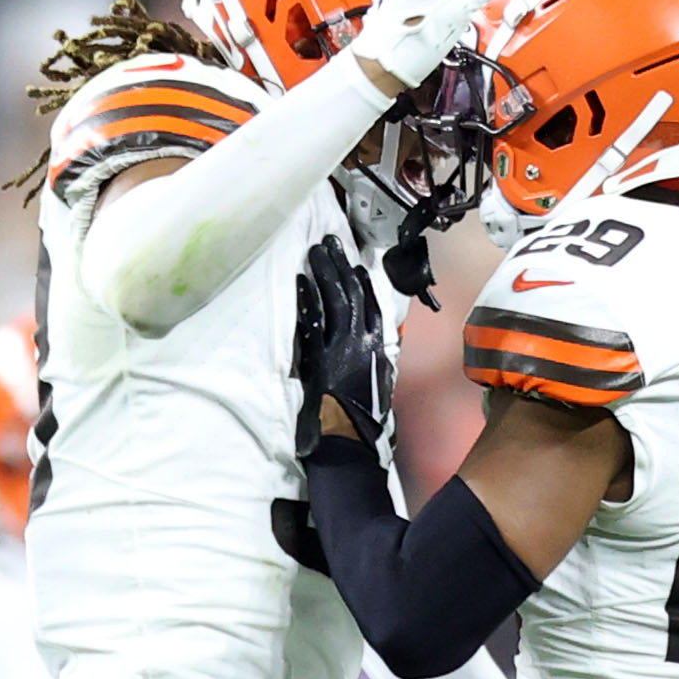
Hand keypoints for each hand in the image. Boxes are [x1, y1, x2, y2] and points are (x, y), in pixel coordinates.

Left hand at [289, 236, 390, 467]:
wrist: (349, 436)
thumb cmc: (363, 415)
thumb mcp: (379, 382)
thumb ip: (373, 359)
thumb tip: (370, 345)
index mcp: (377, 347)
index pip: (372, 307)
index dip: (363, 283)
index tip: (356, 265)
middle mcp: (361, 342)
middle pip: (352, 295)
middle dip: (341, 266)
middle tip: (330, 242)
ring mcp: (340, 347)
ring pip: (334, 301)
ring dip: (324, 273)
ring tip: (316, 251)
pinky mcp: (320, 356)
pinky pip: (312, 322)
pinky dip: (306, 301)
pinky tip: (299, 282)